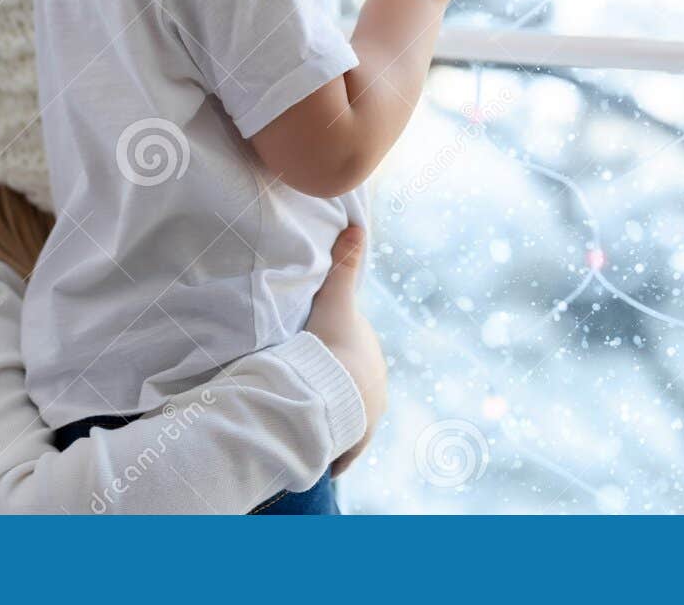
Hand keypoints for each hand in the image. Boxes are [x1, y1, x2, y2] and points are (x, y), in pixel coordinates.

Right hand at [304, 225, 384, 476]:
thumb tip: (356, 224)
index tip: (313, 350)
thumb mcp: (335, 300)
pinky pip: (344, 451)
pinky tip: (324, 459)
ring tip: (310, 417)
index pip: (353, 350)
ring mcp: (367, 418)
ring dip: (335, 417)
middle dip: (336, 383)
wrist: (332, 391)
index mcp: (372, 356)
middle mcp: (376, 388)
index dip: (333, 348)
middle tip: (306, 382)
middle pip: (352, 384)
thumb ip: (343, 266)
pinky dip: (335, 454)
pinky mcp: (354, 443)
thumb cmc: (332, 343)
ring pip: (350, 417)